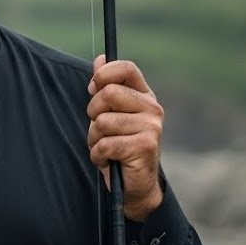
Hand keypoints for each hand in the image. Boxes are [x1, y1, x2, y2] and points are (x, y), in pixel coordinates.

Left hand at [86, 55, 164, 221]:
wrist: (134, 185)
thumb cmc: (118, 146)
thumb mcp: (109, 114)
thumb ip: (105, 87)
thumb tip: (99, 59)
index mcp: (144, 96)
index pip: (126, 68)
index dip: (103, 75)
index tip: (93, 89)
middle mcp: (152, 108)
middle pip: (108, 93)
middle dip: (93, 113)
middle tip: (100, 129)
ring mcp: (152, 127)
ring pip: (103, 121)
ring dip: (94, 138)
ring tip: (106, 147)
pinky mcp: (146, 146)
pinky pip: (105, 144)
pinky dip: (98, 155)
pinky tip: (108, 160)